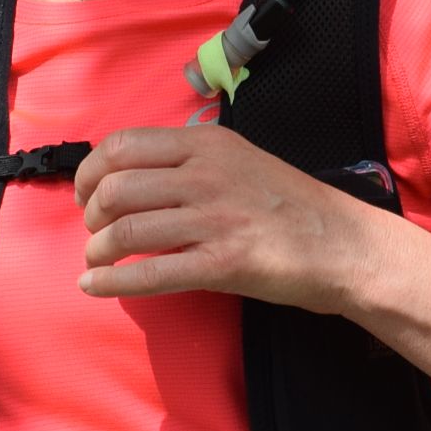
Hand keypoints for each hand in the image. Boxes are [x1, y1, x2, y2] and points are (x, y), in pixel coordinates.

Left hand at [71, 123, 379, 310]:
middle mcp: (205, 175)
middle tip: (95, 231)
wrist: (343, 245)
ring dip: (98, 250)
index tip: (87, 194)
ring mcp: (214, 219)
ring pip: (126, 230)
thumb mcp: (240, 159)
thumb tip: (135, 175)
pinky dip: (111, 282)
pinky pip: (150, 274)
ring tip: (97, 260)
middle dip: (92, 214)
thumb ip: (191, 160)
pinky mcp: (222, 263)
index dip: (91, 171)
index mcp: (207, 144)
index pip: (123, 145)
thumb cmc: (291, 206)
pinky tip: (93, 286)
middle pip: (116, 188)